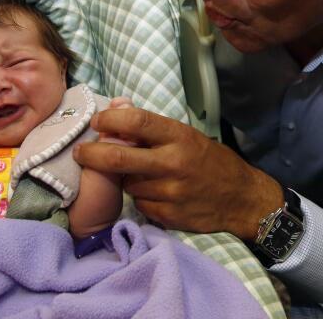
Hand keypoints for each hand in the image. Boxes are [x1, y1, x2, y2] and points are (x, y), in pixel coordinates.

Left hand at [73, 107, 283, 239]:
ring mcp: (170, 192)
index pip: (136, 121)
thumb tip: (116, 107)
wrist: (242, 198)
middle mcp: (173, 163)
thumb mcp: (186, 135)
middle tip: (81, 152)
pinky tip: (155, 193)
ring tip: (140, 174)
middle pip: (118, 157)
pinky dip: (141, 198)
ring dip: (124, 179)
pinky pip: (140, 203)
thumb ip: (152, 126)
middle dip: (91, 154)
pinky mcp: (169, 215)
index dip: (109, 119)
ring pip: (127, 183)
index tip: (97, 121)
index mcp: (178, 136)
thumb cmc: (210, 161)